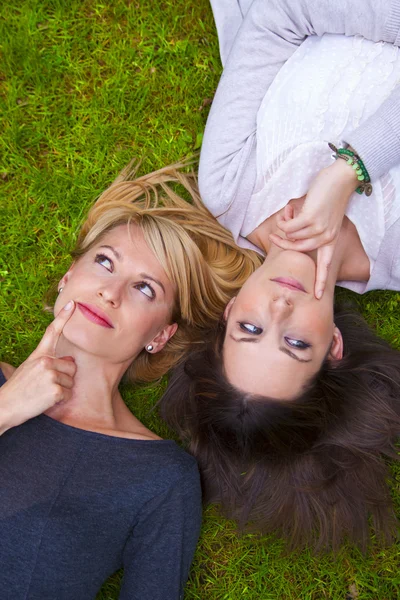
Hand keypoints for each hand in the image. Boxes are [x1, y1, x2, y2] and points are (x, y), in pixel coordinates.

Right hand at [0, 301, 76, 433]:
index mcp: (39, 354)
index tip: (73, 304)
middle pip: (72, 367)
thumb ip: (48, 362)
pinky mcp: (55, 390)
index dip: (63, 317)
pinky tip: (45, 400)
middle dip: (64, 377)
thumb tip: (70, 361)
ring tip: (44, 392)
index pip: (52, 332)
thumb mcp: (29, 368)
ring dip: (61, 389)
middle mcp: (46, 361)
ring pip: (71, 381)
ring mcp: (51, 375)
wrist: (5, 407)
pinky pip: (68, 394)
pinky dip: (60, 400)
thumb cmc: (19, 389)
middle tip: (46, 385)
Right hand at [269, 160, 357, 297]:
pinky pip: (289, 228)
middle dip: (282, 243)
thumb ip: (314, 231)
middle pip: (298, 250)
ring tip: (282, 219)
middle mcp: (327, 238)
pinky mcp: (310, 219)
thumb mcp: (326, 220)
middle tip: (272, 236)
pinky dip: (283, 222)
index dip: (322, 281)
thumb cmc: (329, 198)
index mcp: (332, 241)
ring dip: (282, 229)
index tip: (318, 296)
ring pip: (292, 237)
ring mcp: (319, 229)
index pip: (326, 266)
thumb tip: (293, 238)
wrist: (339, 180)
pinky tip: (286, 214)